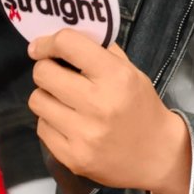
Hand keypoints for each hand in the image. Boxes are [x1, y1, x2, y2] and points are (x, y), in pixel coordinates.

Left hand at [27, 29, 190, 193]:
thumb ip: (100, 51)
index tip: (41, 46)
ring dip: (47, 96)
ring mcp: (84, 134)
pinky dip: (51, 122)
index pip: (68, 44)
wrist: (157, 155)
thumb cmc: (141, 107)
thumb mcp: (131, 71)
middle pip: (43, 73)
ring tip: (63, 100)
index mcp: (116, 76)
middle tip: (56, 74)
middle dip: (46, 69)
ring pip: (37, 100)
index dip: (48, 42)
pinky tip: (68, 123)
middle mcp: (98, 104)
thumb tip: (65, 36)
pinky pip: (42, 128)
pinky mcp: (73, 157)